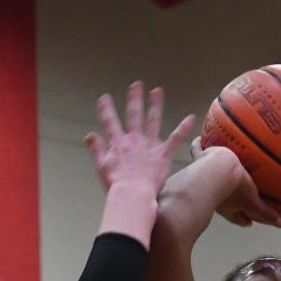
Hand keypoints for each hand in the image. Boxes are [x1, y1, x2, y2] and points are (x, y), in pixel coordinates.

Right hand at [86, 81, 194, 196]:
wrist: (132, 195)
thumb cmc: (116, 185)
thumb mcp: (102, 166)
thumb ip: (96, 149)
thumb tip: (89, 135)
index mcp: (118, 144)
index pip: (110, 122)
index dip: (106, 109)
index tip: (104, 97)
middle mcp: (134, 140)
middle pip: (134, 115)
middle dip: (135, 99)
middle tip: (137, 85)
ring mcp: (149, 146)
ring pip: (153, 121)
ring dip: (155, 105)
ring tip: (157, 91)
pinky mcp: (163, 154)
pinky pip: (175, 139)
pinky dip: (183, 128)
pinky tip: (191, 118)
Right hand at [190, 140, 280, 226]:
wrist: (215, 172)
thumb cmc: (234, 188)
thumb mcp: (252, 201)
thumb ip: (264, 212)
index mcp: (230, 207)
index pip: (238, 218)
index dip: (244, 220)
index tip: (250, 221)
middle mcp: (216, 195)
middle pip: (225, 202)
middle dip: (232, 201)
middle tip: (241, 197)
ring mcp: (205, 177)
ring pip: (210, 178)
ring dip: (215, 176)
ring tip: (222, 167)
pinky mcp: (199, 160)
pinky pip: (198, 150)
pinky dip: (198, 145)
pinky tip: (198, 137)